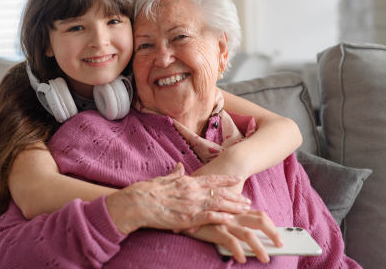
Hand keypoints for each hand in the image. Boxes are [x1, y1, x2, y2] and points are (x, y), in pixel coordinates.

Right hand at [105, 162, 250, 234]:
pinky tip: (230, 219)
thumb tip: (179, 166)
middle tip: (247, 199)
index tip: (237, 178)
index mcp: (187, 181)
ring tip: (245, 209)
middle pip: (219, 192)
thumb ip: (175, 174)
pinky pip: (207, 216)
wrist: (138, 202)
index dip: (226, 179)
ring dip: (232, 206)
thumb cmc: (147, 191)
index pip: (211, 179)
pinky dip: (219, 217)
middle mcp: (192, 191)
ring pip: (217, 203)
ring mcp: (191, 204)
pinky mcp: (187, 218)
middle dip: (235, 196)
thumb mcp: (163, 179)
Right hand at [186, 211, 283, 263]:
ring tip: (266, 258)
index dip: (271, 225)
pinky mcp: (216, 231)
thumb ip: (232, 220)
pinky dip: (239, 251)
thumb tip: (248, 235)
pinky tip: (242, 259)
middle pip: (260, 221)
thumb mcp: (219, 215)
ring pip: (249, 234)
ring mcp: (226, 223)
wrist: (184, 211)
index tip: (278, 236)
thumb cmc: (202, 216)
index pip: (259, 214)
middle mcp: (234, 215)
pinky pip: (231, 242)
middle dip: (273, 233)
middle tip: (281, 244)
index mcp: (236, 211)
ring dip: (260, 247)